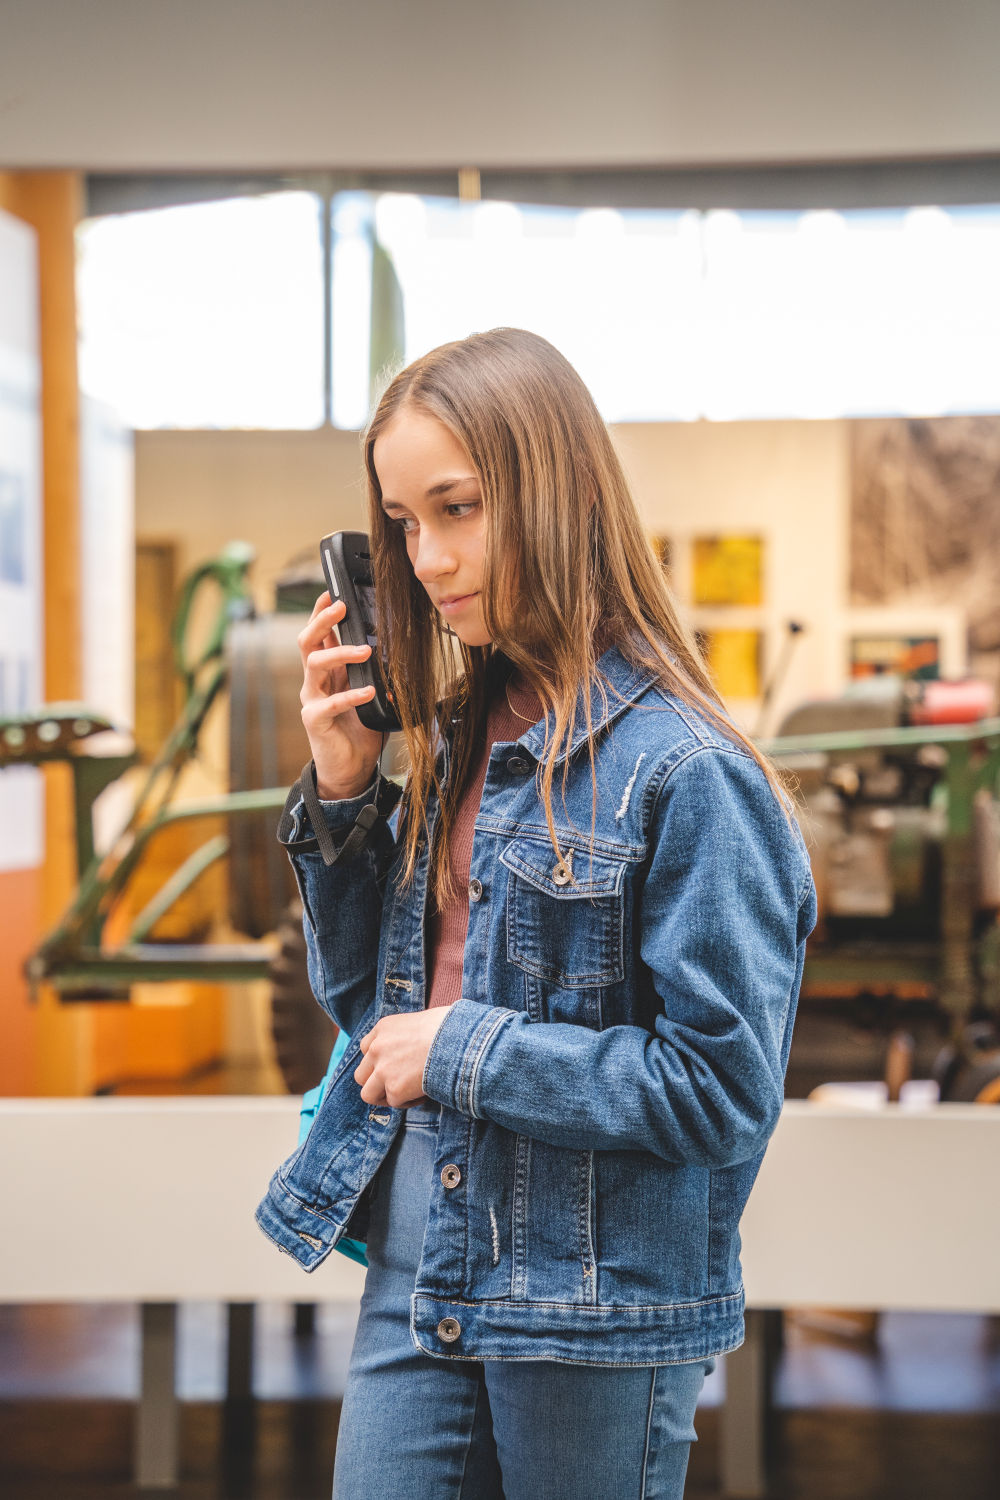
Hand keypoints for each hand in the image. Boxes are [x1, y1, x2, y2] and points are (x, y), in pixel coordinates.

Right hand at [298, 592, 385, 798]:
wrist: (349, 769)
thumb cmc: (360, 729)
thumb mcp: (372, 695)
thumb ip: (377, 674)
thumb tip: (398, 653)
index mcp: (328, 671)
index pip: (319, 635)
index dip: (321, 613)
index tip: (331, 592)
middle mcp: (315, 681)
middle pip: (308, 642)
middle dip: (322, 620)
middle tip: (340, 607)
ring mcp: (312, 699)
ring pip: (315, 665)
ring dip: (340, 653)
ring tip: (365, 650)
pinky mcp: (315, 720)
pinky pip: (329, 704)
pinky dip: (350, 696)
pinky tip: (368, 691)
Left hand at [354, 1006, 452, 1107]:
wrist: (457, 1040)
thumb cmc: (447, 1027)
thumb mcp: (417, 1022)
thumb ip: (402, 1038)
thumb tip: (408, 1053)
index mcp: (382, 1028)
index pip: (366, 1049)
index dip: (378, 1061)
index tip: (395, 1065)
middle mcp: (376, 1048)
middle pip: (361, 1074)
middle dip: (376, 1082)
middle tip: (396, 1084)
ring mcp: (382, 1070)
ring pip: (368, 1094)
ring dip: (386, 1096)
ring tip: (406, 1092)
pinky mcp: (394, 1089)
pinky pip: (395, 1103)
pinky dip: (409, 1101)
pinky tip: (424, 1092)